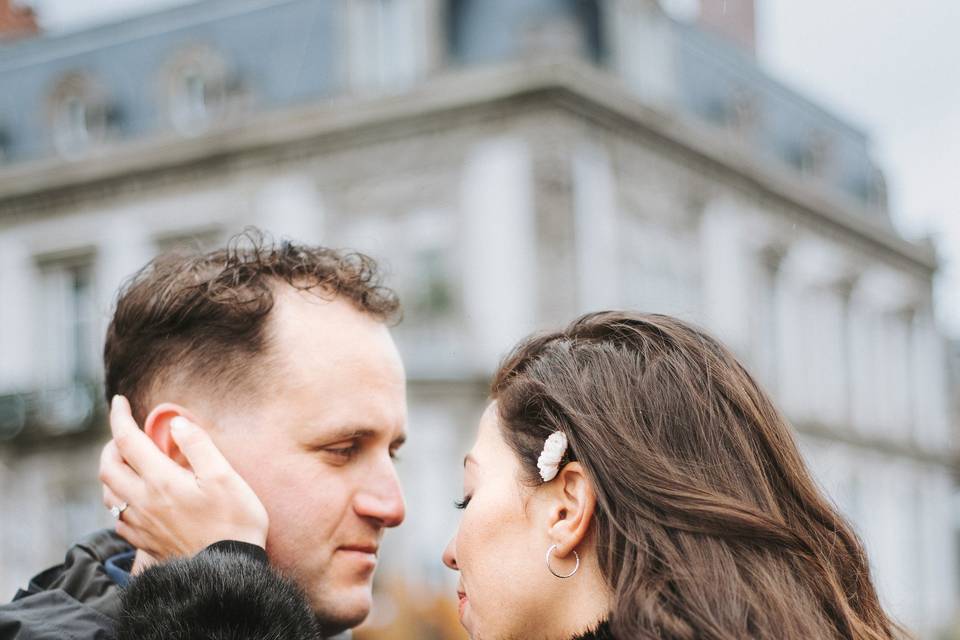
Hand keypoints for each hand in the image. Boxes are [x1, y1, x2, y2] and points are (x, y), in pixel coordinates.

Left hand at [99, 396, 268, 559]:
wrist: (228, 571)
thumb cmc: (234, 521)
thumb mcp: (224, 476)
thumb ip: (198, 445)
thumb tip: (176, 423)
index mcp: (161, 481)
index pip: (128, 441)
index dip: (119, 417)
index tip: (119, 401)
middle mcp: (143, 502)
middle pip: (107, 468)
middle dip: (111, 445)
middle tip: (126, 434)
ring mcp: (141, 525)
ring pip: (108, 494)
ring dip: (111, 473)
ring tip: (127, 464)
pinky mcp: (145, 543)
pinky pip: (118, 519)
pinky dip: (120, 500)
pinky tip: (136, 499)